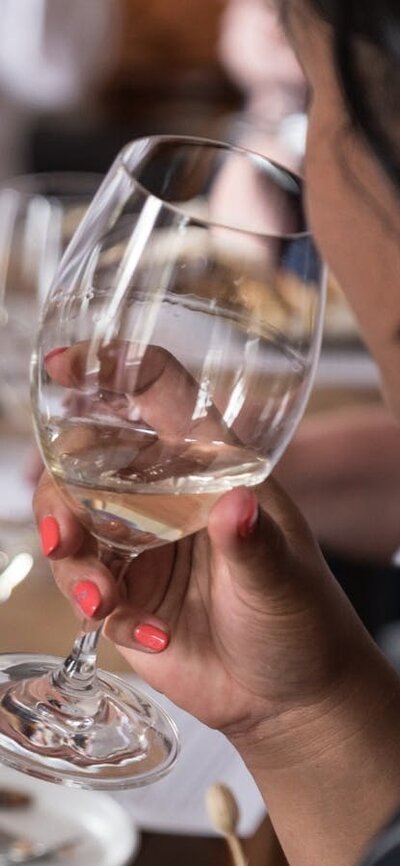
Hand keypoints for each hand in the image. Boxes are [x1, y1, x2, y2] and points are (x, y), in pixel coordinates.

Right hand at [34, 341, 399, 865]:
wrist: (289, 694)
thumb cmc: (301, 618)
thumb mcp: (283, 578)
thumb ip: (253, 544)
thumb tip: (237, 507)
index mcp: (209, 467)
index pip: (158, 396)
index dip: (112, 370)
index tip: (64, 366)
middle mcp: (166, 498)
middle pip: (88, 463)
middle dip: (63, 493)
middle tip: (68, 534)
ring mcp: (140, 547)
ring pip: (74, 528)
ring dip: (73, 561)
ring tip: (102, 600)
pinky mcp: (127, 596)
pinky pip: (87, 591)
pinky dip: (105, 613)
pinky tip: (151, 637)